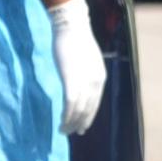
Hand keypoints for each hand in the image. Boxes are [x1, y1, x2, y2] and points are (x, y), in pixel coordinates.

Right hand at [47, 0, 107, 135]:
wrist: (71, 27)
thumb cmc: (75, 40)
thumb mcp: (85, 60)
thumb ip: (83, 73)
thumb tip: (77, 82)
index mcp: (100, 77)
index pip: (95, 103)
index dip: (88, 116)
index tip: (82, 126)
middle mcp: (95, 82)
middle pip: (89, 109)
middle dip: (80, 123)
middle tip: (73, 133)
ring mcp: (84, 82)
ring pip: (79, 110)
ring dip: (71, 123)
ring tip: (64, 131)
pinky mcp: (71, 80)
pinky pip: (70, 104)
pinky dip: (66, 116)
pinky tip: (62, 123)